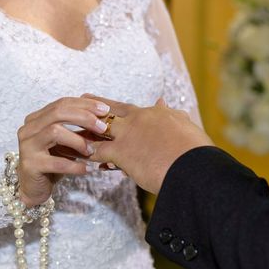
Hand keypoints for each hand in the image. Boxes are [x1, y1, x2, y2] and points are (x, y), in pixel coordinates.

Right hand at [18, 97, 111, 205]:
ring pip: (55, 132)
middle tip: (102, 127)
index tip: (105, 110)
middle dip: (84, 117)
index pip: (61, 104)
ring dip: (78, 140)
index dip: (84, 105)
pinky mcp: (30, 165)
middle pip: (58, 112)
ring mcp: (27, 146)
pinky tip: (85, 169)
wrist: (33, 188)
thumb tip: (102, 115)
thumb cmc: (52, 161)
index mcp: (36, 119)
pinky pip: (56, 162)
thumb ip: (75, 127)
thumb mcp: (64, 141)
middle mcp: (28, 129)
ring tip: (91, 151)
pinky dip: (74, 165)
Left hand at [86, 96, 213, 193]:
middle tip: (77, 102)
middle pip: (109, 112)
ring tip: (71, 132)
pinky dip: (89, 155)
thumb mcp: (185, 126)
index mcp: (155, 113)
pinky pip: (98, 152)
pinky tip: (81, 158)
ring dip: (85, 132)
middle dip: (92, 109)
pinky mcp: (122, 153)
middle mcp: (139, 119)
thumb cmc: (197, 151)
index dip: (112, 106)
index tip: (99, 101)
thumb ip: (173, 115)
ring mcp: (129, 135)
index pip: (127, 109)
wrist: (195, 167)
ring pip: (99, 130)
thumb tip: (163, 102)